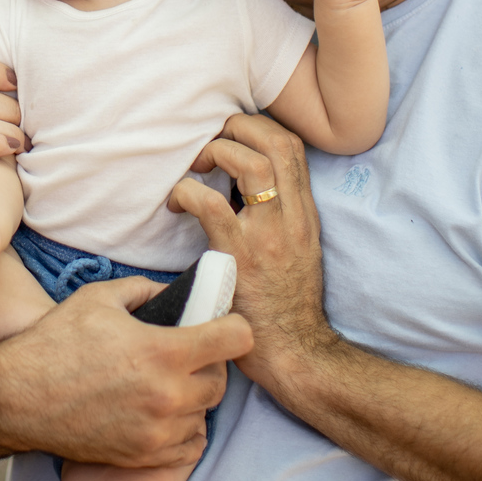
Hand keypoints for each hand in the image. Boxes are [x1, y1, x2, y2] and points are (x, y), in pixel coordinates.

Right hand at [0, 275, 252, 468]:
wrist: (19, 398)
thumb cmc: (56, 342)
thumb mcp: (100, 298)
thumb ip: (146, 290)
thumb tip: (175, 292)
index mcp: (163, 351)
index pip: (235, 339)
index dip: (235, 327)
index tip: (226, 325)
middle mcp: (169, 395)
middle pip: (222, 379)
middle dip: (211, 362)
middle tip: (189, 352)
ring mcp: (158, 431)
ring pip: (206, 412)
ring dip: (195, 395)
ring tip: (168, 380)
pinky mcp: (146, 456)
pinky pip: (190, 443)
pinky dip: (183, 426)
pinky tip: (161, 409)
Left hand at [169, 113, 336, 393]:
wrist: (297, 355)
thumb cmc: (287, 306)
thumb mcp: (298, 251)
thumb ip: (279, 217)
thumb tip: (240, 186)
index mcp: (305, 214)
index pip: (293, 146)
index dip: (259, 126)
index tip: (233, 132)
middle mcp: (293, 217)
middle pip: (276, 142)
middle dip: (239, 126)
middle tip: (211, 139)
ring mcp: (268, 236)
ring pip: (250, 163)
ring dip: (217, 151)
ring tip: (197, 165)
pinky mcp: (240, 257)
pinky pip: (210, 205)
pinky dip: (187, 192)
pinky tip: (177, 202)